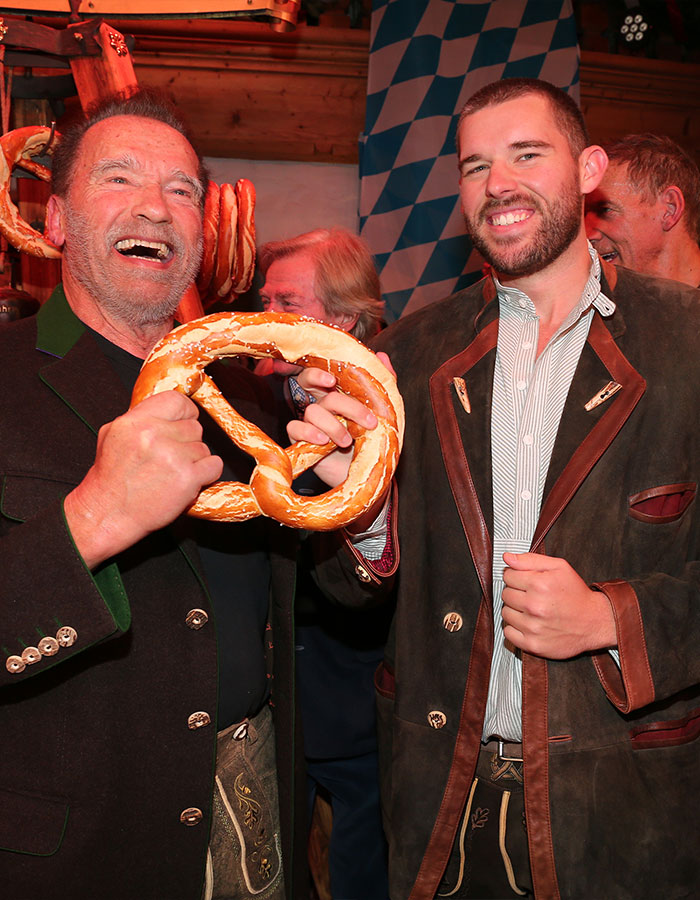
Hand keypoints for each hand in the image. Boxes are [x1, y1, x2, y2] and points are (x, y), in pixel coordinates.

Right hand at [64, 391, 222, 568]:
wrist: (107, 514)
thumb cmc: (110, 480)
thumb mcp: (112, 436)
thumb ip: (140, 418)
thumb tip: (165, 409)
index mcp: (135, 422)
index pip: (177, 401)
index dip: (185, 413)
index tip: (184, 422)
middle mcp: (153, 435)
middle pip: (194, 427)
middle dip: (187, 443)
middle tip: (169, 459)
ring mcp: (173, 456)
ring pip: (204, 448)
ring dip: (194, 462)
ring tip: (171, 474)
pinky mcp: (187, 478)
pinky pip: (214, 466)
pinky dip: (206, 475)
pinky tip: (188, 481)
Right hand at [288, 352, 394, 488]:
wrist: (366, 474)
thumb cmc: (372, 442)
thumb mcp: (384, 412)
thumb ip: (384, 383)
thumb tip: (380, 355)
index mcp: (336, 394)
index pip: (318, 374)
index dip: (318, 373)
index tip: (332, 380)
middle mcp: (321, 405)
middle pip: (313, 388)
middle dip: (342, 403)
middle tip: (366, 421)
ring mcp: (310, 423)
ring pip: (312, 411)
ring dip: (334, 426)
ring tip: (348, 441)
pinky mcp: (301, 441)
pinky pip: (295, 428)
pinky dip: (309, 433)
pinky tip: (324, 442)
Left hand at [501, 552, 616, 658]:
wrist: (594, 622)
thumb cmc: (576, 593)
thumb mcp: (559, 567)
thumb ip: (530, 560)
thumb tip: (507, 557)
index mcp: (540, 584)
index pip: (508, 576)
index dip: (517, 576)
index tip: (527, 581)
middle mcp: (535, 606)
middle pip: (505, 594)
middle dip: (516, 592)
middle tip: (532, 595)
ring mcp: (533, 627)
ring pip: (505, 613)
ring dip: (515, 610)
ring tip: (532, 610)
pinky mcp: (533, 644)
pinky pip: (508, 633)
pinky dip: (515, 628)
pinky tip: (529, 623)